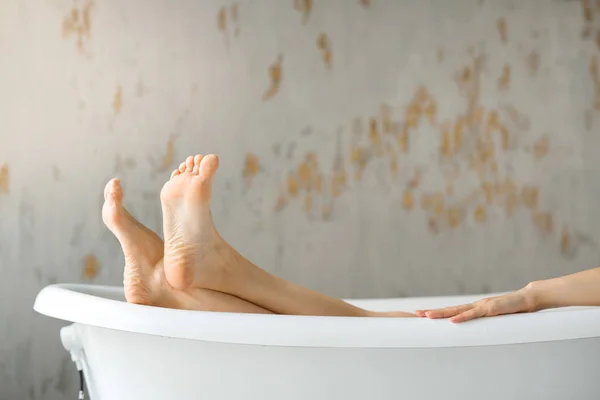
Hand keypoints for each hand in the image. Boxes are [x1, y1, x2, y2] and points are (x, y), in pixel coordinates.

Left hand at [415, 288, 536, 322]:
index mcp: (474, 308)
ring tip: (428, 316)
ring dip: (442, 314)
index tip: (423, 315)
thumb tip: (477, 333)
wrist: (527, 300)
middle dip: (433, 312)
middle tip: (417, 314)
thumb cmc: (512, 311)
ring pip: (457, 311)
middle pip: (449, 310)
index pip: (452, 311)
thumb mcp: (496, 320)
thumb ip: (486, 324)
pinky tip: (452, 321)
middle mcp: (474, 306)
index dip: (438, 313)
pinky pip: (474, 314)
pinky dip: (463, 317)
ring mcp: (481, 306)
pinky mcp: (490, 309)